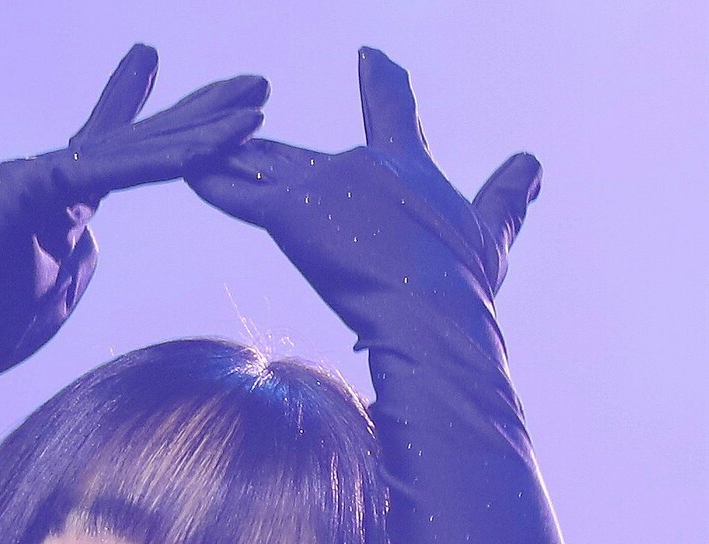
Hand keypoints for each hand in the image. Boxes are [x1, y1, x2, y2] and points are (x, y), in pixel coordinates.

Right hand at [0, 45, 267, 382]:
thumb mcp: (40, 305)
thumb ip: (69, 268)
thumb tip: (87, 245)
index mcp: (62, 212)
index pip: (128, 165)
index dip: (177, 139)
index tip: (226, 123)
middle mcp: (54, 182)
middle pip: (143, 144)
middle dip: (205, 116)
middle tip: (261, 87)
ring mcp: (40, 179)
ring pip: (134, 152)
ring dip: (200, 129)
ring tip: (255, 103)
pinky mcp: (26, 186)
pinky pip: (105, 170)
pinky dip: (157, 158)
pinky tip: (201, 146)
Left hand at [186, 46, 539, 330]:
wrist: (436, 314)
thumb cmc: (464, 291)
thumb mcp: (493, 234)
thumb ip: (508, 196)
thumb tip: (534, 164)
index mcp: (403, 166)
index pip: (391, 110)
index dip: (382, 82)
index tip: (371, 58)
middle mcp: (358, 165)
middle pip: (296, 151)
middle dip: (260, 144)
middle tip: (234, 122)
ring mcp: (322, 185)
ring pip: (260, 166)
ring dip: (223, 156)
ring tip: (187, 142)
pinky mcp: (293, 213)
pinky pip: (237, 193)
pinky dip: (209, 179)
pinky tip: (179, 164)